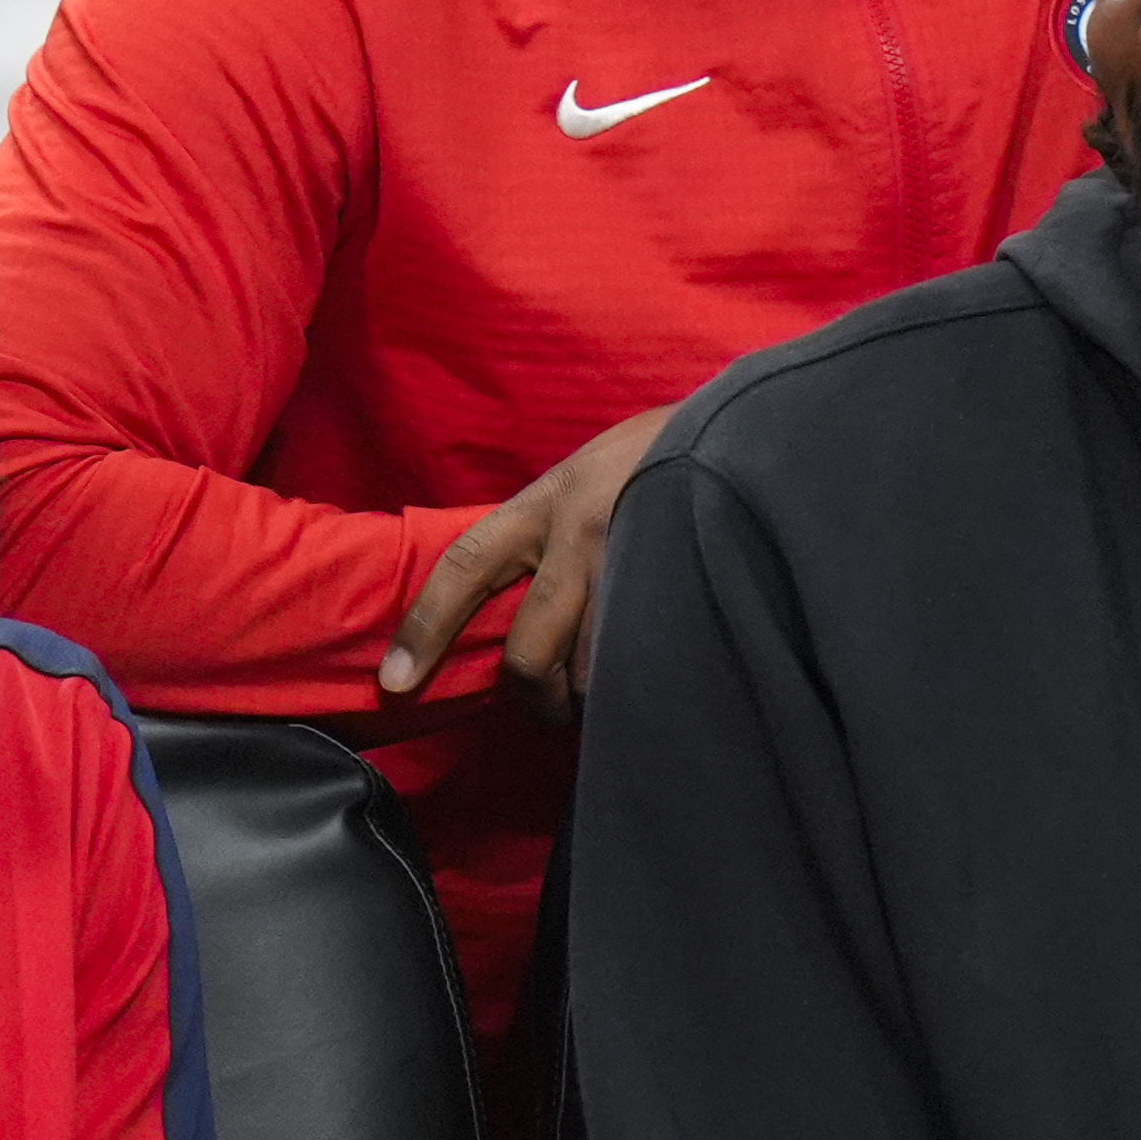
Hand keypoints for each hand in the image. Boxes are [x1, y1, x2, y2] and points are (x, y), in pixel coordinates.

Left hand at [378, 402, 677, 711]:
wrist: (746, 432)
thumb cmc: (655, 459)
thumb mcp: (585, 478)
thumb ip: (546, 533)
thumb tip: (504, 604)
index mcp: (545, 502)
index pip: (465, 567)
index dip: (425, 627)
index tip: (394, 682)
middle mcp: (579, 533)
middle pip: (529, 650)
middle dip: (531, 696)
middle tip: (546, 707)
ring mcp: (633, 564)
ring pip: (588, 671)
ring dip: (588, 699)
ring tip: (603, 696)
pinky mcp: (679, 588)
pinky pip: (640, 664)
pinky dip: (632, 687)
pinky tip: (643, 681)